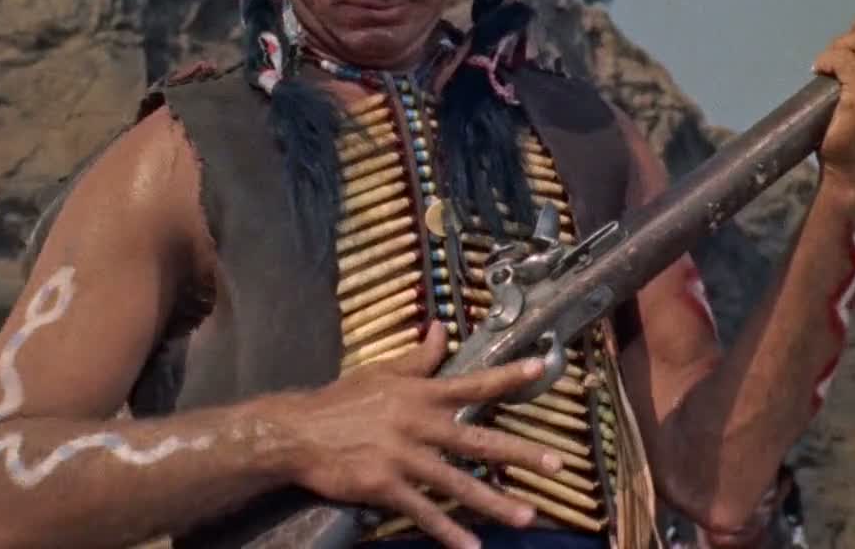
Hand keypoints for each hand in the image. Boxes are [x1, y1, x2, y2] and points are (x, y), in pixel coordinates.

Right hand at [276, 321, 565, 548]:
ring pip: (458, 483)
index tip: (541, 370)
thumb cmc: (342, 400)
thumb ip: (419, 357)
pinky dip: (448, 532)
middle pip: (478, 441)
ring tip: (526, 516)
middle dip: (520, 454)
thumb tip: (441, 327)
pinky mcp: (385, 486)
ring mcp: (403, 458)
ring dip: (494, 502)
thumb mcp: (382, 372)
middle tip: (557, 465)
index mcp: (421, 394)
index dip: (507, 377)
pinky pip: (423, 512)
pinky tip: (471, 548)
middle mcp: (419, 424)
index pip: (473, 383)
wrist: (298, 432)